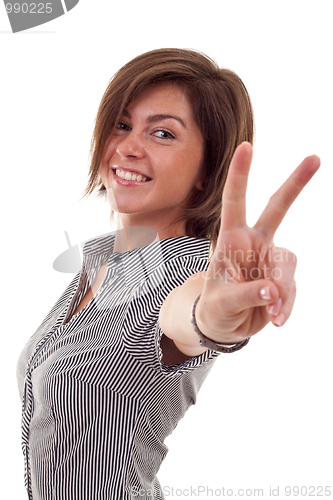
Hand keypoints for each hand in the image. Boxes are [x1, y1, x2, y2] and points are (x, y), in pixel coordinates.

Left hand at [196, 142, 319, 343]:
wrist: (225, 325)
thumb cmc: (215, 308)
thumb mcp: (222, 303)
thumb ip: (246, 295)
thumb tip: (272, 291)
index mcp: (231, 239)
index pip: (234, 202)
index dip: (240, 175)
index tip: (246, 146)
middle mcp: (253, 242)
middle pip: (277, 209)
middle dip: (295, 184)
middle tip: (315, 158)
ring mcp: (270, 258)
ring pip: (287, 262)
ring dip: (283, 290)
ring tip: (272, 313)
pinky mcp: (283, 277)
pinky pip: (293, 286)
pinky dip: (287, 303)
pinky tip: (278, 318)